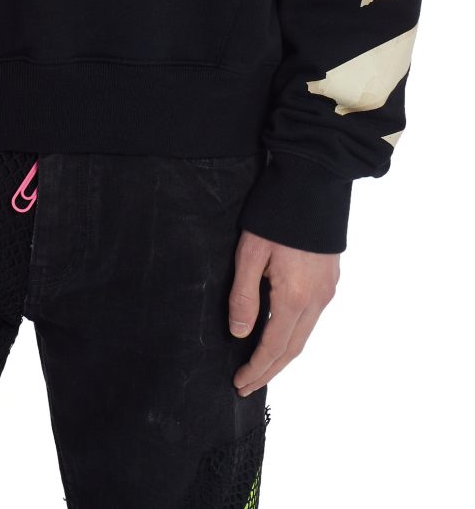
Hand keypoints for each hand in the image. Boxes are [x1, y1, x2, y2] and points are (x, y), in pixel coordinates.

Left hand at [228, 229, 339, 395]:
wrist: (313, 183)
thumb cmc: (276, 215)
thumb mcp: (250, 253)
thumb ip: (244, 296)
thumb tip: (238, 334)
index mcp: (295, 297)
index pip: (274, 347)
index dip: (257, 368)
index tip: (240, 383)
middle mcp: (317, 299)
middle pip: (293, 348)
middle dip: (269, 370)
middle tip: (247, 385)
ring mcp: (328, 289)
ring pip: (305, 334)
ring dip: (283, 355)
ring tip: (261, 366)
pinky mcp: (330, 278)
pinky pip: (312, 318)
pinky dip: (295, 334)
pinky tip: (281, 333)